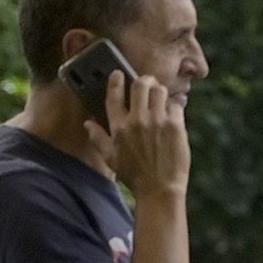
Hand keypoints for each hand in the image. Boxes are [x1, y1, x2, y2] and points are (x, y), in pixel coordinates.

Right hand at [101, 65, 188, 200]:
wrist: (159, 188)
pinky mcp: (176, 125)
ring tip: (160, 98)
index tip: (118, 74)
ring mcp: (158, 121)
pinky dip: (174, 107)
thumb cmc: (133, 175)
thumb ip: (98, 138)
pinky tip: (172, 114)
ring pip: (159, 90)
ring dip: (159, 91)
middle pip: (140, 84)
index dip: (116, 80)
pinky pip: (175, 105)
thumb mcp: (110, 158)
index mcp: (118, 127)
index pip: (114, 95)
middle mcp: (137, 121)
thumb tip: (87, 124)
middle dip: (143, 80)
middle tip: (146, 83)